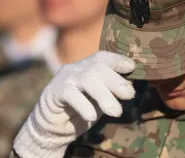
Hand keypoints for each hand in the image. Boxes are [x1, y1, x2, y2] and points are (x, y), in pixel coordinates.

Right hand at [13, 51, 134, 157]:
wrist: (53, 126)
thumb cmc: (83, 109)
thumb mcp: (101, 99)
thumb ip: (113, 91)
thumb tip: (130, 88)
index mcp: (89, 66)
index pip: (103, 57)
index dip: (118, 60)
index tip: (132, 67)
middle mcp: (77, 68)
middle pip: (97, 67)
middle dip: (116, 81)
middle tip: (130, 95)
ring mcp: (64, 78)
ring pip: (87, 79)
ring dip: (104, 95)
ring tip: (116, 112)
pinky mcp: (53, 92)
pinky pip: (70, 95)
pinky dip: (83, 105)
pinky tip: (92, 117)